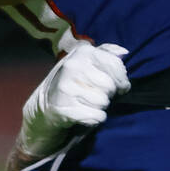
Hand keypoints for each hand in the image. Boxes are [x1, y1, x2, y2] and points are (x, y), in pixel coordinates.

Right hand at [18, 42, 129, 159]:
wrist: (45, 106)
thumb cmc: (74, 82)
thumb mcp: (87, 62)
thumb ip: (107, 54)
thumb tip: (124, 53)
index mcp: (82, 52)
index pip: (115, 65)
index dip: (122, 80)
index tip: (120, 86)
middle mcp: (73, 66)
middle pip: (110, 86)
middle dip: (109, 94)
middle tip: (98, 95)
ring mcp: (66, 87)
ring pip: (103, 102)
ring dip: (100, 107)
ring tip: (88, 103)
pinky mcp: (63, 109)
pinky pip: (96, 117)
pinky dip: (95, 119)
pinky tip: (85, 114)